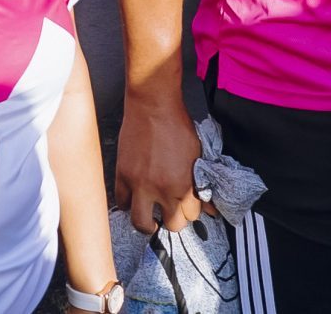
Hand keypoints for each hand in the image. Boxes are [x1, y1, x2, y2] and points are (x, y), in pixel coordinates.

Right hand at [113, 89, 207, 234]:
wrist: (153, 105)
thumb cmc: (177, 126)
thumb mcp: (197, 156)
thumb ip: (201, 183)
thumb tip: (208, 205)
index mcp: (184, 185)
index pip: (192, 216)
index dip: (190, 211)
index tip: (187, 206)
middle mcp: (163, 190)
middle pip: (172, 225)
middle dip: (173, 221)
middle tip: (170, 212)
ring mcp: (140, 184)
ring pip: (141, 223)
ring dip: (148, 224)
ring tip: (150, 218)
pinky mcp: (123, 175)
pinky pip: (122, 202)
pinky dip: (127, 204)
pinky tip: (134, 199)